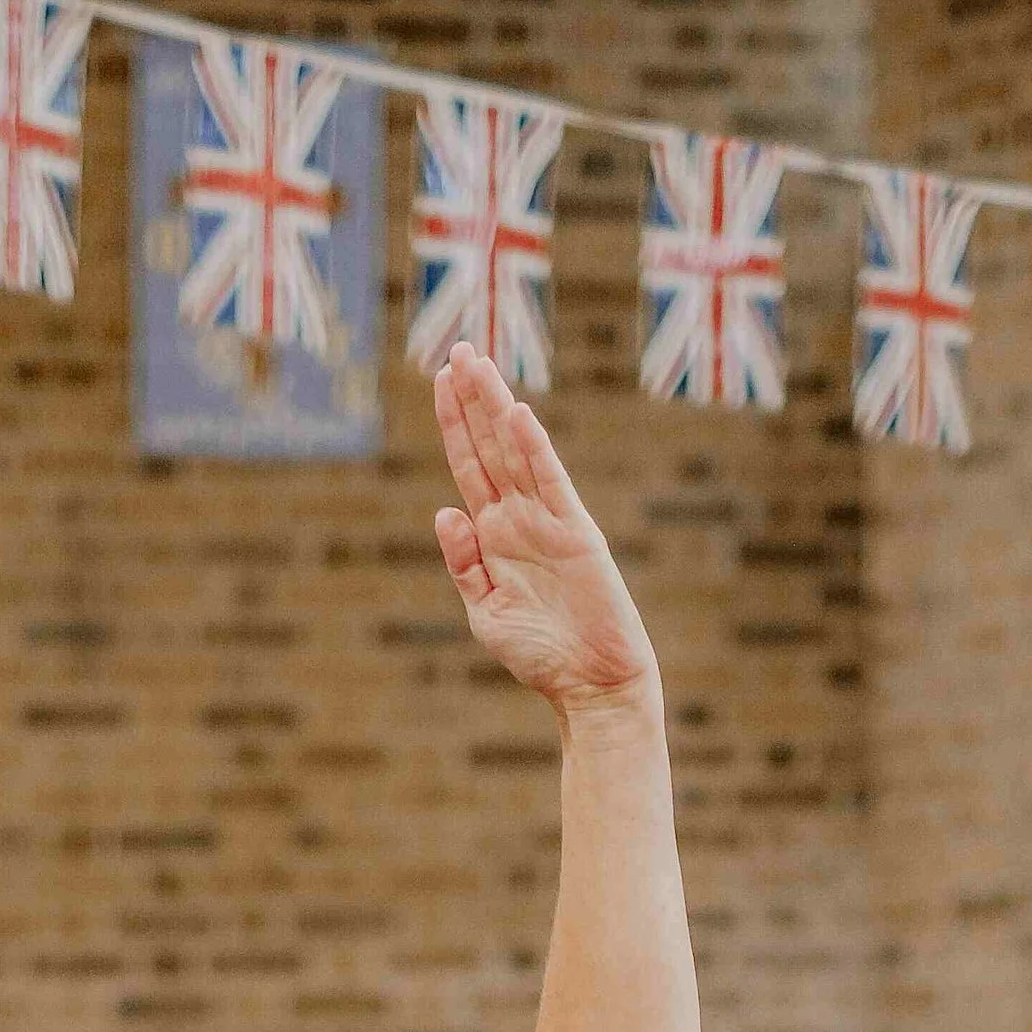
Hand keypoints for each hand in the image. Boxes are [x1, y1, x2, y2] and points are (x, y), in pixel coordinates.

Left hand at [432, 344, 658, 718]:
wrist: (590, 683)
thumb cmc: (539, 654)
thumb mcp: (485, 612)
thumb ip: (464, 564)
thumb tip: (445, 512)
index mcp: (494, 536)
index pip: (469, 466)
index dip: (455, 424)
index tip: (441, 381)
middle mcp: (519, 518)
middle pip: (489, 446)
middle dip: (473, 399)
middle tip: (458, 348)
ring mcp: (548, 521)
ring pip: (515, 452)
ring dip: (495, 408)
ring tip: (478, 364)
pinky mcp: (575, 532)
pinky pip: (549, 482)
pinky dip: (533, 449)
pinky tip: (517, 415)